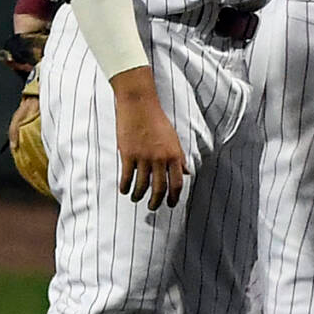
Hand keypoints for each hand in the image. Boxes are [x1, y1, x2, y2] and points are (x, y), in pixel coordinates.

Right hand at [112, 71, 186, 208]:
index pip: (178, 183)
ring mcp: (144, 157)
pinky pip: (127, 177)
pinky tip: (125, 191)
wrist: (140, 105)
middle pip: (160, 188)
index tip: (171, 204)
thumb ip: (180, 158)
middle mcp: (161, 158)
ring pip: (142, 185)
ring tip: (137, 199)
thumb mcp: (174, 139)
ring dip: (139, 195)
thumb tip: (188, 173)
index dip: (174, 197)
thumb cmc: (158, 121)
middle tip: (153, 207)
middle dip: (157, 201)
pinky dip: (126, 187)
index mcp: (175, 155)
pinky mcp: (128, 154)